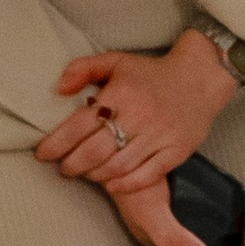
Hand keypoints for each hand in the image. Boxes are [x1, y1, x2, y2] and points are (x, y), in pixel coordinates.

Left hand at [34, 30, 242, 245]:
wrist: (201, 77)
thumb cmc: (152, 73)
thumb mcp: (117, 61)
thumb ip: (83, 69)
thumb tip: (58, 90)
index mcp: (122, 92)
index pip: (79, 125)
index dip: (56, 143)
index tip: (43, 153)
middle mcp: (141, 115)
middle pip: (95, 151)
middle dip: (72, 164)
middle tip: (64, 168)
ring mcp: (160, 135)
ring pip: (118, 166)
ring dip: (95, 175)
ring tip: (85, 174)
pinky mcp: (177, 150)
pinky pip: (147, 175)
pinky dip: (125, 184)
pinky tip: (111, 184)